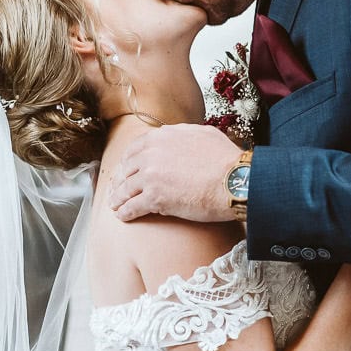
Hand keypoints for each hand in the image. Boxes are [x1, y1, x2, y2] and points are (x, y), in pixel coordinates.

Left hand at [109, 124, 242, 222]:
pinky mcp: (154, 198)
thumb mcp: (204, 134)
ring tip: (115, 205)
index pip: (136, 148)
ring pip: (126, 188)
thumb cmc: (226, 159)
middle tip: (117, 189)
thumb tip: (182, 134)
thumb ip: (185, 134)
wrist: (235, 180)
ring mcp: (150, 175)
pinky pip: (132, 206)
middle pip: (128, 168)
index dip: (129, 160)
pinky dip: (125, 212)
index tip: (127, 168)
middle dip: (121, 180)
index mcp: (163, 137)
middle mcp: (152, 153)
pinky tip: (123, 217)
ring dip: (118, 198)